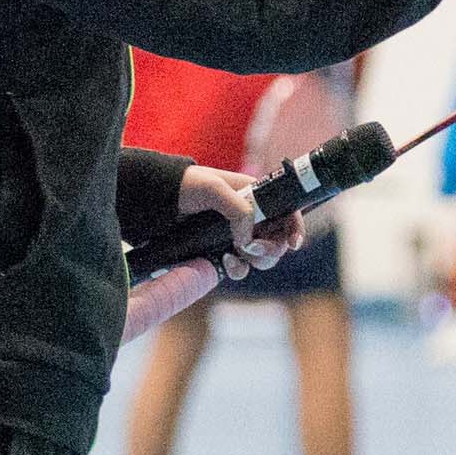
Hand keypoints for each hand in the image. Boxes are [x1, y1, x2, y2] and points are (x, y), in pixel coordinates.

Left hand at [171, 164, 302, 277]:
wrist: (160, 200)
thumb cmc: (188, 186)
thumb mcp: (214, 189)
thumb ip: (239, 210)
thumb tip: (248, 240)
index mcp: (257, 197)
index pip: (287, 212)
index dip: (295, 227)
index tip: (293, 243)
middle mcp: (252, 218)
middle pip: (278, 241)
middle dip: (271, 249)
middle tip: (251, 248)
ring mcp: (238, 237)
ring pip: (262, 258)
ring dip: (256, 260)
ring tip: (237, 253)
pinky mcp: (223, 253)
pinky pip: (241, 268)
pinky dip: (238, 268)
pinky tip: (224, 259)